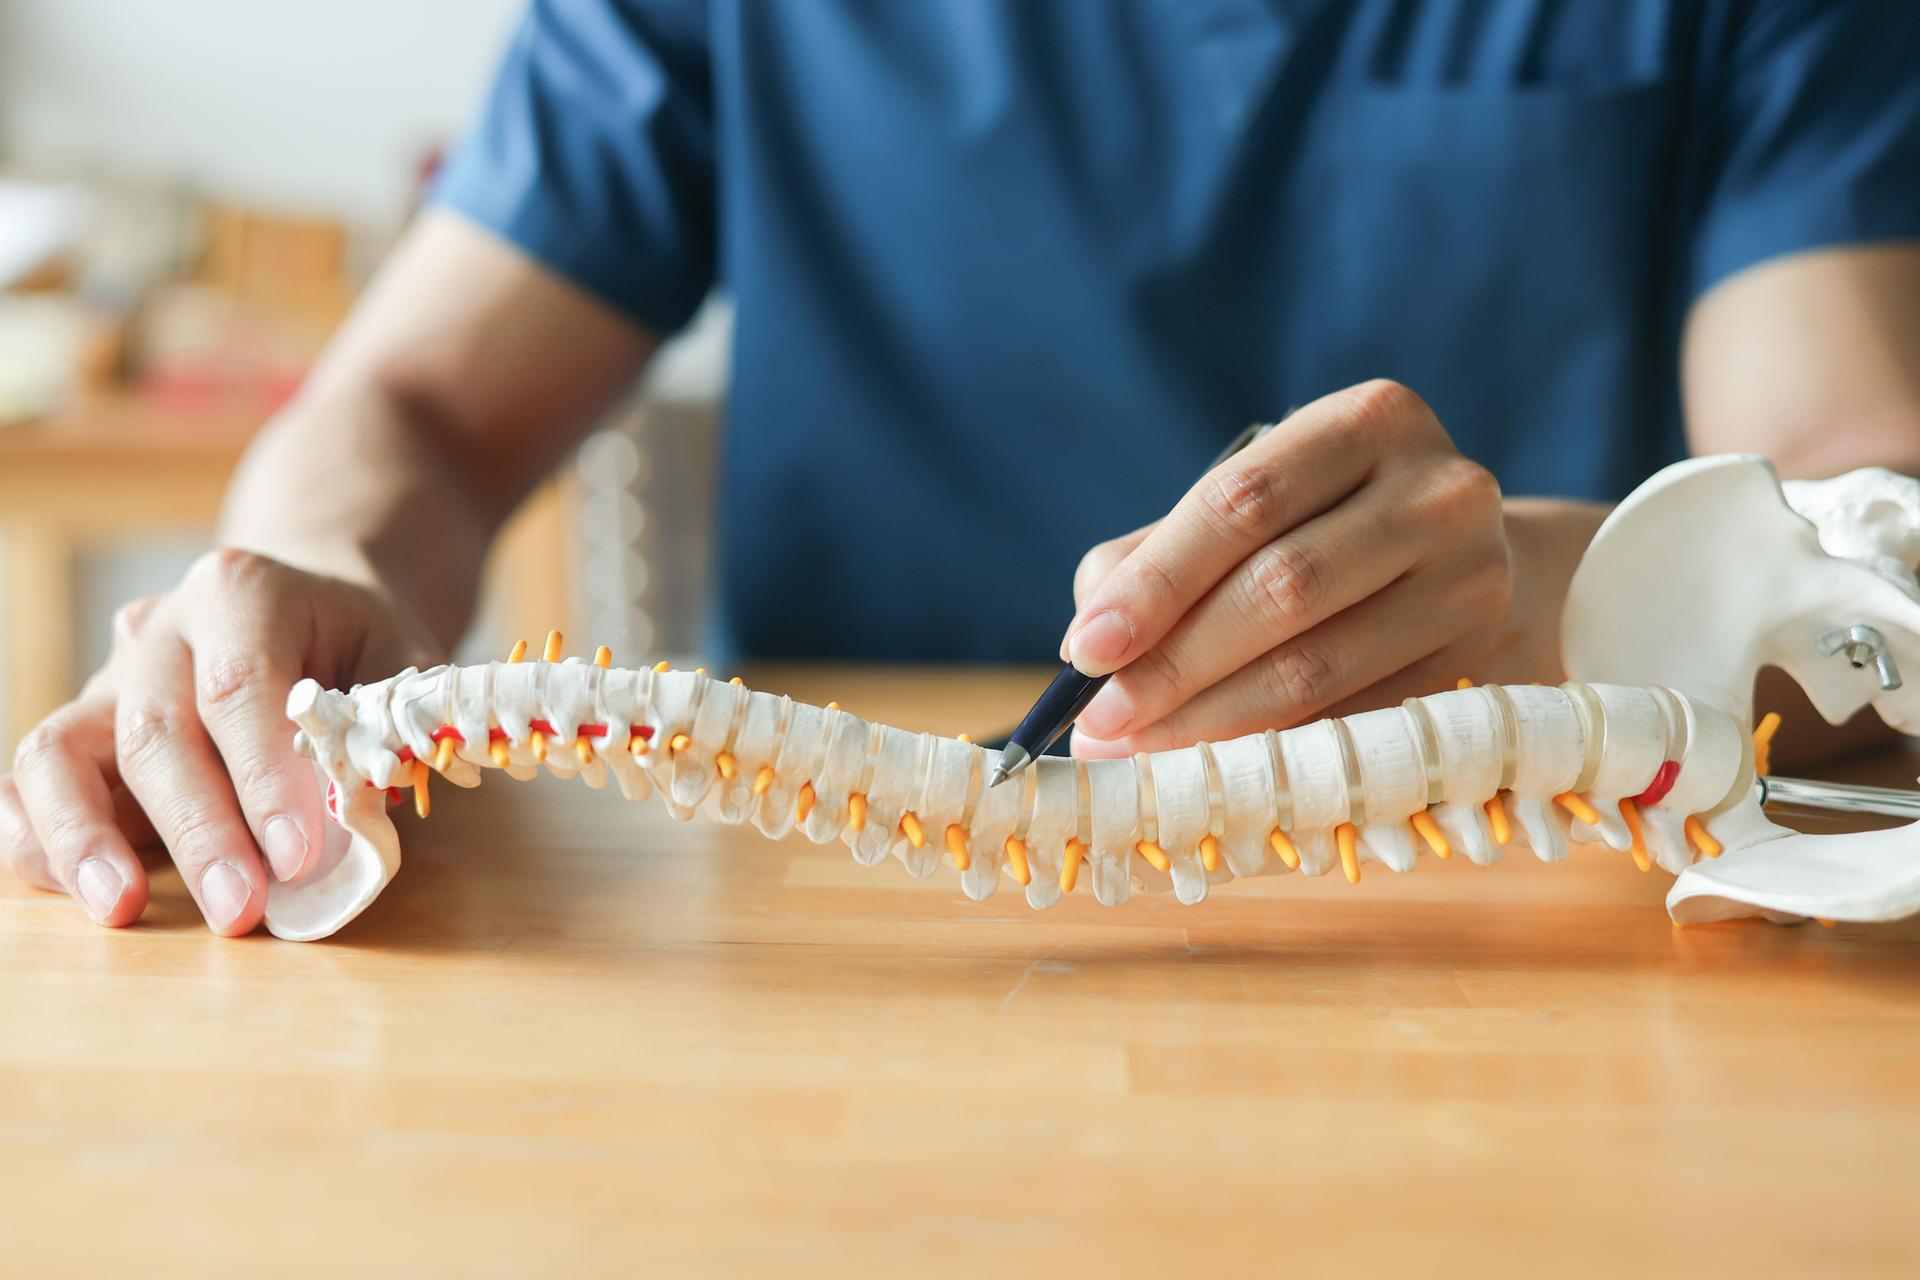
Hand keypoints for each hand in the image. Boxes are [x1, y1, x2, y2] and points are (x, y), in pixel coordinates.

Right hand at [0, 550, 434, 933]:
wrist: (312, 617)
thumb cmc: (359, 647)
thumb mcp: (401, 660)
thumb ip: (385, 728)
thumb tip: (363, 817)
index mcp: (241, 593)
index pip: (240, 685)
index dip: (266, 776)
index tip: (299, 854)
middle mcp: (159, 631)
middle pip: (155, 731)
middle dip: (200, 832)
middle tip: (242, 909)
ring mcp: (107, 681)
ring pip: (59, 754)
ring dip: (89, 840)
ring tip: (125, 909)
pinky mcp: (78, 734)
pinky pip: (30, 783)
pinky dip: (41, 840)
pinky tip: (90, 894)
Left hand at [1063, 380, 1519, 757]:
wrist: (1462, 562)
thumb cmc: (1323, 527)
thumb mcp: (1252, 509)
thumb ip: (1156, 558)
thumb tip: (1084, 651)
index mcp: (1367, 422)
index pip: (1241, 502)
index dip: (1156, 582)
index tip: (1085, 651)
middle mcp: (1437, 490)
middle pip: (1283, 588)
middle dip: (1175, 665)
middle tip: (1101, 722)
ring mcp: (1472, 579)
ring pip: (1319, 666)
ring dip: (1211, 722)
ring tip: (1138, 751)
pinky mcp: (1477, 663)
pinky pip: (1355, 724)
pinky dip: (1273, 751)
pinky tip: (1215, 767)